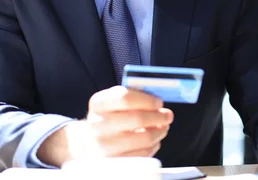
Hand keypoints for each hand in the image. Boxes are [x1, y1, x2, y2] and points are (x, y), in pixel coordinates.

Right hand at [38, 86, 173, 166]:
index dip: (147, 100)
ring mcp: (103, 146)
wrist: (90, 141)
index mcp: (98, 104)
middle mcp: (97, 125)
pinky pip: (143, 154)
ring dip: (159, 131)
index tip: (158, 102)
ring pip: (143, 138)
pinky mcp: (113, 162)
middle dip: (158, 116)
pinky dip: (153, 146)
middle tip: (167, 115)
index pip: (125, 97)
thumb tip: (158, 100)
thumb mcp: (115, 101)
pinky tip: (153, 140)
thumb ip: (135, 95)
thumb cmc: (110, 117)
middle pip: (137, 119)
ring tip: (163, 127)